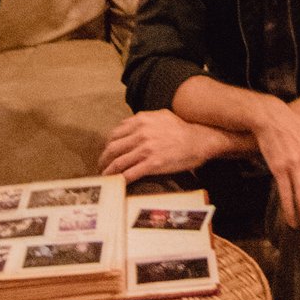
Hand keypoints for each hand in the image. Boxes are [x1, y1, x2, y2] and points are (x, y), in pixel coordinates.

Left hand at [99, 109, 228, 180]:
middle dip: (103, 159)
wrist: (199, 140)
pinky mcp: (152, 164)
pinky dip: (120, 180)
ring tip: (105, 178)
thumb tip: (132, 123)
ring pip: (118, 162)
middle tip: (101, 167)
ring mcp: (146, 149)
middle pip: (112, 148)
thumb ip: (144, 118)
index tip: (106, 152)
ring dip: (109, 172)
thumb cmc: (182, 129)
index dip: (107, 145)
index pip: (115, 134)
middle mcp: (140, 134)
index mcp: (141, 121)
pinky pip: (130, 174)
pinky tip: (117, 184)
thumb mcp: (161, 115)